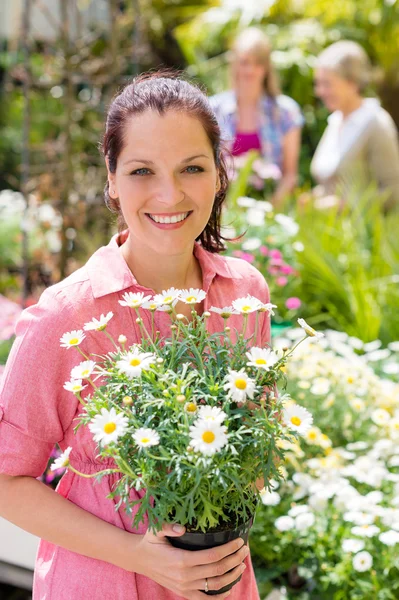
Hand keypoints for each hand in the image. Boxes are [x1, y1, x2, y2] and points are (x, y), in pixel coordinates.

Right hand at [131, 523, 248, 598]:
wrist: (139, 559)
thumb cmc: (150, 542)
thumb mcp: (156, 530)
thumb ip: (169, 527)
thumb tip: (183, 527)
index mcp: (182, 560)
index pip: (213, 556)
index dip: (229, 549)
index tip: (240, 542)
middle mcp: (185, 576)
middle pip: (218, 570)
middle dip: (235, 559)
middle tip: (245, 550)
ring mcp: (185, 587)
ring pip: (215, 584)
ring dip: (232, 576)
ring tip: (241, 565)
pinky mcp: (183, 593)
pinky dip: (219, 597)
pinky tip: (229, 589)